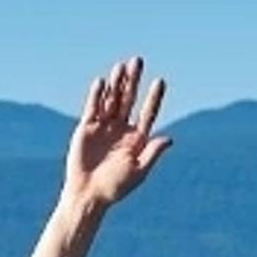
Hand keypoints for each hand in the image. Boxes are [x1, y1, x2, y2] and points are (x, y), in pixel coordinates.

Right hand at [66, 56, 171, 208]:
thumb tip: (170, 139)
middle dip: (133, 81)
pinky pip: (93, 108)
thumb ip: (152, 154)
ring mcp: (104, 127)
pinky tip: (102, 82)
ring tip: (121, 66)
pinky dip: (97, 95)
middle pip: (129, 99)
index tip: (160, 81)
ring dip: (116, 83)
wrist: (88, 194)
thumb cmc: (115, 188)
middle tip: (138, 61)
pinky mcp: (86, 128)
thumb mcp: (138, 172)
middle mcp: (121, 129)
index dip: (154, 98)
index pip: (147, 113)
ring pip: (111, 100)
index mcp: (137, 139)